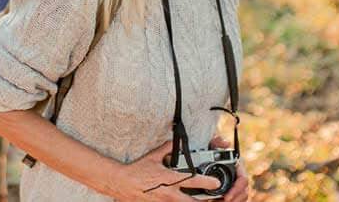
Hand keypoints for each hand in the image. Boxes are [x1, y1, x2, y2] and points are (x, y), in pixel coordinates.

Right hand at [105, 140, 221, 200]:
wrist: (122, 183)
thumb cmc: (137, 170)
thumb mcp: (153, 157)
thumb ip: (166, 149)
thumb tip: (174, 142)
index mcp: (170, 179)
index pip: (193, 181)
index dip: (208, 182)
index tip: (216, 182)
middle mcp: (169, 193)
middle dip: (206, 201)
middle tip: (213, 196)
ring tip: (201, 199)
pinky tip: (182, 199)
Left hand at [209, 136, 250, 201]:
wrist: (207, 155)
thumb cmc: (211, 149)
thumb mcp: (212, 144)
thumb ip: (217, 141)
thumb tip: (226, 143)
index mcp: (238, 166)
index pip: (243, 180)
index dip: (237, 190)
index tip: (226, 198)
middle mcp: (240, 176)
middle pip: (244, 192)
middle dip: (235, 199)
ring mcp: (237, 184)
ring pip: (241, 197)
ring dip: (234, 201)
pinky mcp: (233, 190)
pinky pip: (236, 199)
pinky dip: (231, 201)